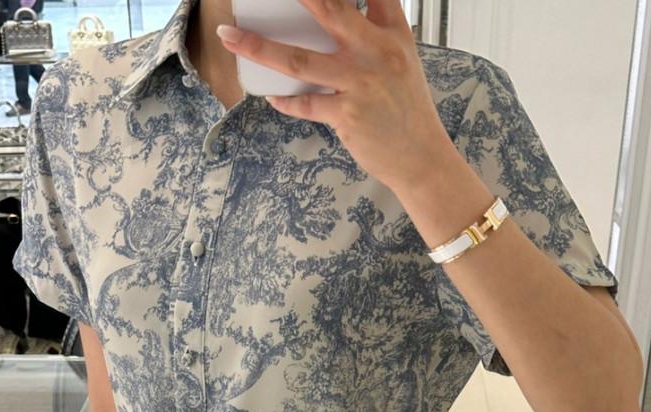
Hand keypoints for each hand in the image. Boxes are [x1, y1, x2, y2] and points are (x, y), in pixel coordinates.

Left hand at [215, 0, 451, 192]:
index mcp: (392, 32)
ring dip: (259, 47)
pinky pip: (304, 104)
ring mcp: (360, 84)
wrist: (420, 157)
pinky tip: (271, 97)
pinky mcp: (347, 115)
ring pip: (299, 60)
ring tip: (230, 36)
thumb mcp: (400, 59)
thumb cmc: (406, 108)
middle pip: (329, 9)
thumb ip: (374, 31)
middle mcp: (377, 52)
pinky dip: (284, 100)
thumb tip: (332, 17)